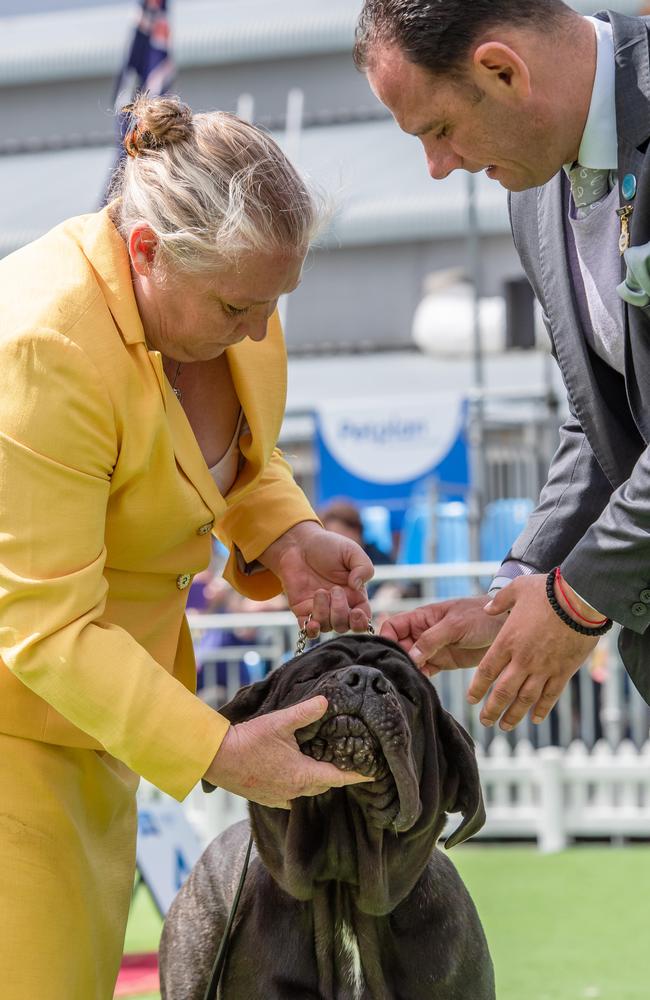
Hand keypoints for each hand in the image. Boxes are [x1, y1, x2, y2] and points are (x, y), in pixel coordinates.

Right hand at [203, 696, 370, 807]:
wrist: (217, 758)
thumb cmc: (249, 740)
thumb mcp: (279, 722)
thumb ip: (305, 712)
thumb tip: (326, 701)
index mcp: (303, 774)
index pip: (338, 777)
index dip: (356, 775)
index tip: (372, 775)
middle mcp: (294, 790)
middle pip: (324, 784)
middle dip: (336, 775)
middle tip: (346, 763)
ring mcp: (280, 796)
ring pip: (307, 791)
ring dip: (316, 780)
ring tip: (321, 766)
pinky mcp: (266, 798)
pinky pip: (290, 796)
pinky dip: (298, 787)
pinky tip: (295, 776)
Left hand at [259, 521, 372, 635]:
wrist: (298, 544)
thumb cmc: (327, 546)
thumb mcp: (351, 551)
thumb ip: (363, 567)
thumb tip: (358, 586)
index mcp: (354, 595)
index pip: (363, 617)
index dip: (361, 621)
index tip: (356, 612)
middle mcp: (339, 606)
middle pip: (345, 626)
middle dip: (340, 612)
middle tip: (335, 590)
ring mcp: (320, 610)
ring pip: (328, 627)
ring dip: (324, 612)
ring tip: (319, 591)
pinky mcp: (303, 611)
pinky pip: (309, 630)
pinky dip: (312, 630)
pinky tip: (312, 622)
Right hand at [380, 595, 506, 674]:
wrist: (506, 626)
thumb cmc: (480, 616)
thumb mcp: (454, 625)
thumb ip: (430, 640)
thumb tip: (410, 656)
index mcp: (421, 617)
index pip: (392, 626)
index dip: (386, 639)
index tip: (387, 654)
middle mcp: (423, 632)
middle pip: (398, 646)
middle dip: (395, 658)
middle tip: (397, 672)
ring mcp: (432, 648)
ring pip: (410, 661)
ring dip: (408, 670)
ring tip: (406, 680)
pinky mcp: (443, 662)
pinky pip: (425, 671)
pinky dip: (421, 678)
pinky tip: (420, 684)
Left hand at [471, 575, 599, 729]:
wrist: (579, 600)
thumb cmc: (546, 592)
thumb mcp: (517, 589)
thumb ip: (499, 601)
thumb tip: (487, 607)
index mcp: (507, 641)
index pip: (486, 671)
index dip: (477, 688)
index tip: (471, 700)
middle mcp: (523, 659)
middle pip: (502, 692)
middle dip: (491, 710)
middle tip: (485, 721)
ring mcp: (544, 668)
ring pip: (525, 699)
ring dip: (513, 715)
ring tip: (505, 726)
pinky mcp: (563, 671)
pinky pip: (550, 696)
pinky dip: (542, 709)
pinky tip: (535, 719)